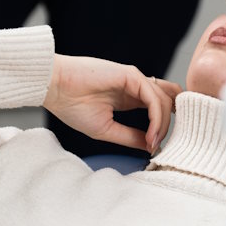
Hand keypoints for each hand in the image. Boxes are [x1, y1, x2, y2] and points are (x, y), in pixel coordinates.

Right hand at [45, 55, 182, 152]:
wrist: (54, 88)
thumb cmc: (72, 105)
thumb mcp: (106, 129)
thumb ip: (130, 136)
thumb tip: (152, 146)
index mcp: (130, 97)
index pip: (159, 108)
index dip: (163, 128)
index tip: (154, 149)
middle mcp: (136, 86)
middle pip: (168, 102)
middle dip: (171, 125)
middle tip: (160, 146)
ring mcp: (135, 79)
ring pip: (164, 101)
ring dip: (163, 125)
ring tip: (153, 143)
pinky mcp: (132, 75)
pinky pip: (154, 98)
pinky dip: (157, 118)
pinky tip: (151, 134)